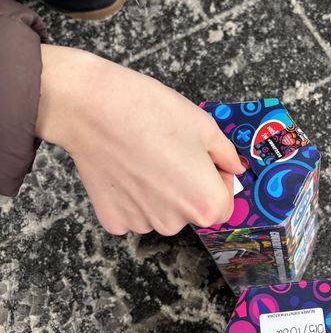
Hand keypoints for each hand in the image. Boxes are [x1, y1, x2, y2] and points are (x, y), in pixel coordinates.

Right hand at [35, 45, 243, 234]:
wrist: (93, 108)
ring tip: (145, 158)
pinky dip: (131, 195)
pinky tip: (125, 168)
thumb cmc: (151, 113)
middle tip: (170, 153)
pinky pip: (133, 212)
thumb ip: (226, 154)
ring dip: (159, 193)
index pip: (224, 205)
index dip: (218, 181)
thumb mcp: (204, 126)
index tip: (204, 160)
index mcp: (205, 203)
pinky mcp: (113, 220)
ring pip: (162, 212)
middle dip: (187, 186)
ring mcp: (141, 224)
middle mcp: (175, 223)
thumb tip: (235, 167)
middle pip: (191, 210)